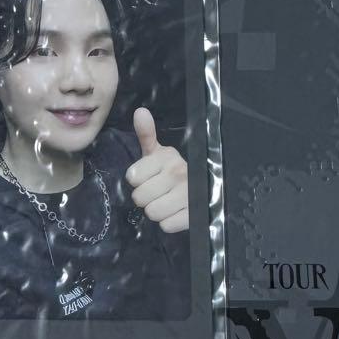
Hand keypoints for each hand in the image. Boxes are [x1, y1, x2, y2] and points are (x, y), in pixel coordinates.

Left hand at [125, 107, 188, 233]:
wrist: (205, 187)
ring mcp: (188, 195)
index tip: (148, 177)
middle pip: (139, 197)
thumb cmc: (173, 170)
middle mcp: (178, 174)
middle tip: (157, 192)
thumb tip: (140, 111)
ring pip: (152, 213)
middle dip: (145, 198)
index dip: (137, 180)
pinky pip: (166, 226)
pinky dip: (168, 222)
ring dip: (156, 211)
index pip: (132, 177)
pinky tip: (176, 212)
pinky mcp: (194, 215)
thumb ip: (147, 134)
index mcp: (167, 158)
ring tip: (166, 202)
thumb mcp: (159, 152)